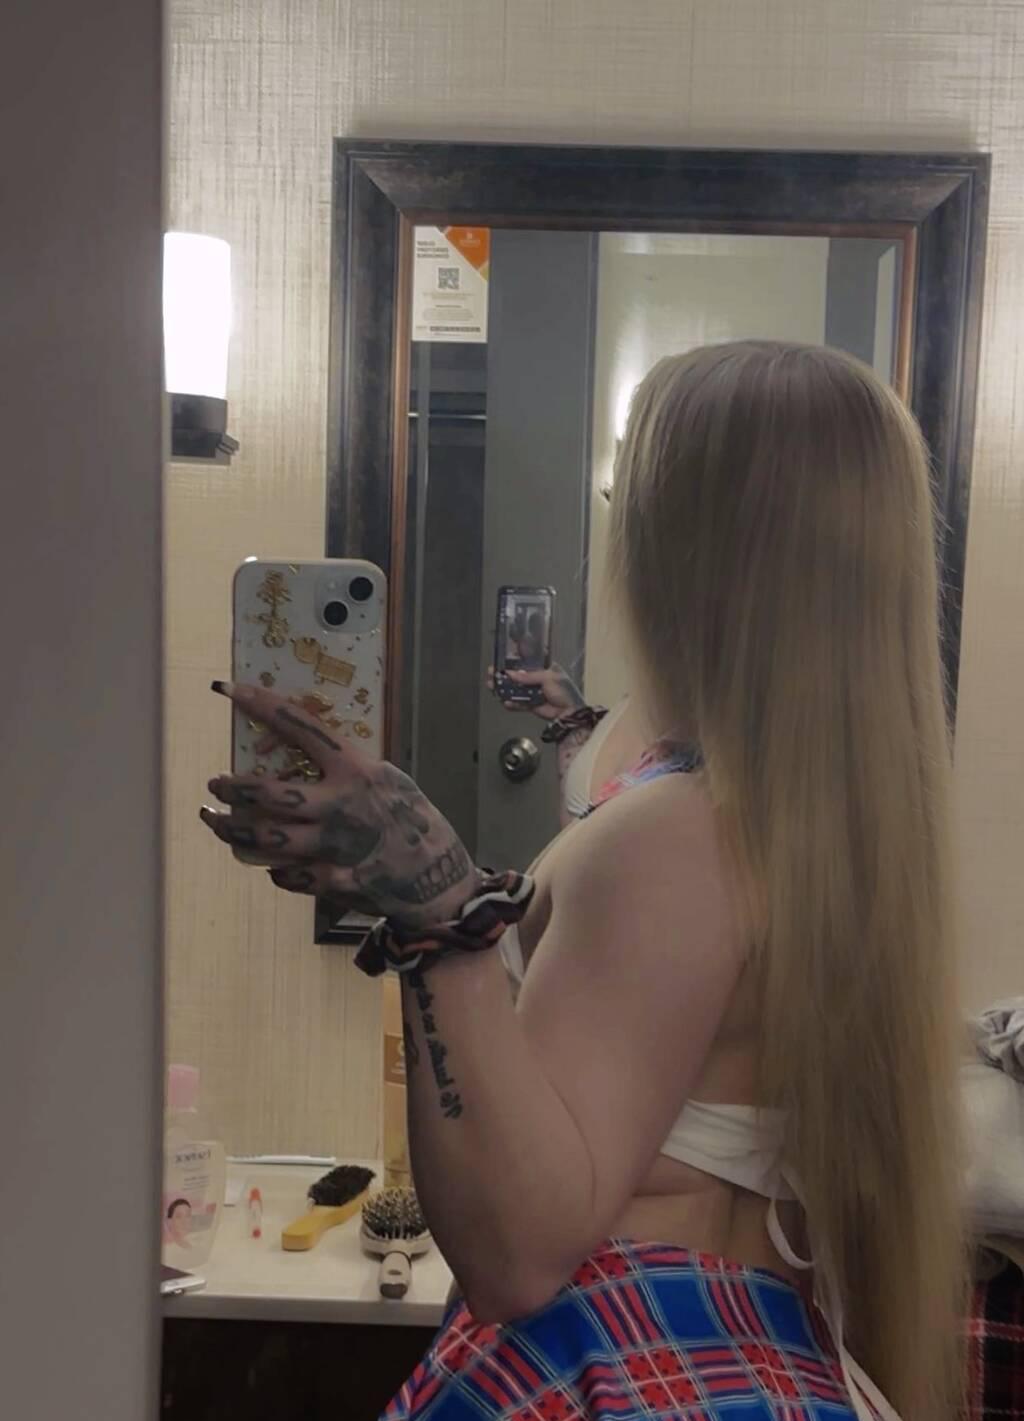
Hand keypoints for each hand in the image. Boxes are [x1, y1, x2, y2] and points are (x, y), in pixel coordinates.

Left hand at [200, 683, 478, 928]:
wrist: (440, 874)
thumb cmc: (411, 819)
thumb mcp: (386, 779)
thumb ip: (346, 770)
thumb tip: (300, 755)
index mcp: (355, 768)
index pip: (300, 727)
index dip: (262, 705)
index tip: (229, 690)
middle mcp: (342, 803)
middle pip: (269, 793)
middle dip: (233, 789)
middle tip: (215, 785)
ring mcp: (337, 845)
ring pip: (267, 838)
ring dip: (234, 831)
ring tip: (219, 823)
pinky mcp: (336, 879)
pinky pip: (289, 875)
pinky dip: (275, 870)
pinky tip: (270, 865)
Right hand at [486, 663, 583, 722]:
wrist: (569, 712)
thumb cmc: (565, 692)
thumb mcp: (548, 678)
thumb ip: (529, 676)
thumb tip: (512, 674)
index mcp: (544, 668)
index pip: (527, 661)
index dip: (515, 660)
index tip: (503, 659)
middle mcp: (538, 679)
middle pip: (517, 676)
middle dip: (505, 675)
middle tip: (493, 673)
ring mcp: (534, 692)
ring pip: (516, 689)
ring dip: (504, 688)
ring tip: (493, 686)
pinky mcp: (531, 704)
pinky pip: (519, 703)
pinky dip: (512, 703)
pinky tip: (505, 701)